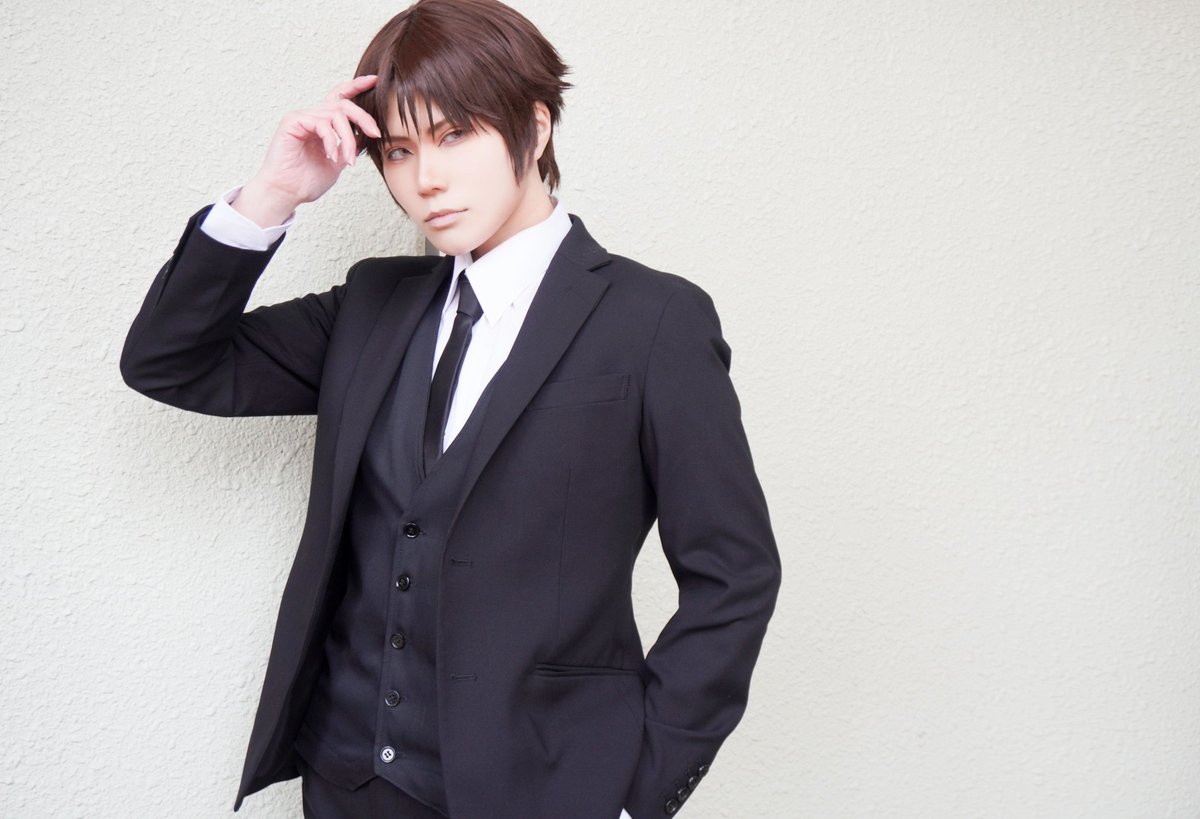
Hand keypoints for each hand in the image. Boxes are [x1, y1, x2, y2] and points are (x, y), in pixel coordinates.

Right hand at [234, 75, 381, 227]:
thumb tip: (367, 136)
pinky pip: (322, 124)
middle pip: (344, 104)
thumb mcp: (338, 162)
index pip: (340, 97)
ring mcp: (301, 117)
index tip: (374, 80)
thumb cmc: (306, 181)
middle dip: (364, 118)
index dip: (356, 86)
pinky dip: (332, 141)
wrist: (286, 193)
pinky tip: (332, 157)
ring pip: (336, 116)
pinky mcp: (293, 122)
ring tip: (348, 160)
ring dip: (348, 139)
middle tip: (376, 134)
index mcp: (322, 123)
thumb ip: (350, 146)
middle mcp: (312, 116)